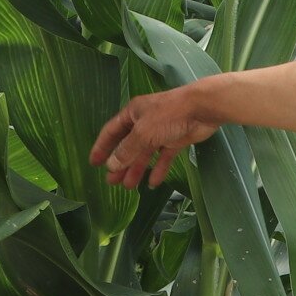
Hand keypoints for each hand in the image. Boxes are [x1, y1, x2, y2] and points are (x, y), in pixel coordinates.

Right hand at [92, 85, 219, 188]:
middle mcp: (145, 122)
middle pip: (128, 145)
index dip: (102, 147)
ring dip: (136, 169)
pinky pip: (164, 157)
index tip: (94, 163)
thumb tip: (111, 165)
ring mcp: (161, 131)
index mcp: (133, 113)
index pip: (111, 132)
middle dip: (120, 164)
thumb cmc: (168, 115)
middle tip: (112, 182)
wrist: (202, 108)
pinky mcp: (176, 139)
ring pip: (145, 153)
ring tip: (129, 187)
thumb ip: (127, 150)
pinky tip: (153, 183)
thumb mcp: (143, 133)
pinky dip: (158, 169)